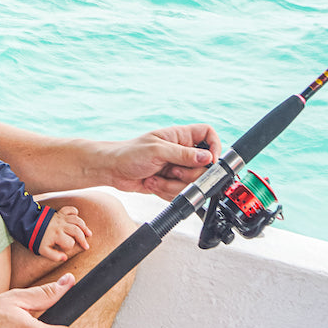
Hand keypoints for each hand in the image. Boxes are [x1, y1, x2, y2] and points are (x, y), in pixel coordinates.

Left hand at [37, 205, 90, 262]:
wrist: (29, 224)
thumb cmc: (36, 238)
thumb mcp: (43, 250)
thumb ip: (54, 256)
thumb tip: (65, 258)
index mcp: (57, 235)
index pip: (70, 242)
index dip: (70, 247)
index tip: (67, 249)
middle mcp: (61, 225)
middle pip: (77, 231)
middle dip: (83, 239)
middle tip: (86, 245)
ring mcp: (61, 218)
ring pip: (76, 220)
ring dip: (84, 226)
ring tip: (88, 233)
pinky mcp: (59, 213)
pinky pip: (69, 209)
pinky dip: (75, 211)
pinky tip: (77, 216)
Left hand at [93, 124, 220, 200]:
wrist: (113, 170)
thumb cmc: (130, 153)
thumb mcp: (157, 150)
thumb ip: (183, 154)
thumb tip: (207, 158)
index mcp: (180, 136)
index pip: (208, 134)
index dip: (214, 146)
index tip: (210, 160)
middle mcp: (181, 152)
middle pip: (204, 166)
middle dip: (186, 174)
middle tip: (170, 170)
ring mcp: (177, 168)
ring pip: (191, 183)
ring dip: (172, 185)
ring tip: (156, 177)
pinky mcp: (171, 183)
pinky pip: (180, 193)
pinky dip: (166, 192)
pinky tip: (153, 183)